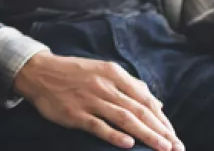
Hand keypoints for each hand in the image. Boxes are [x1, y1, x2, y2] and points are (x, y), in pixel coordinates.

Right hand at [14, 51, 181, 149]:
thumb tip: (157, 103)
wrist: (37, 72)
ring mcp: (89, 99)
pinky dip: (114, 135)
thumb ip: (130, 85)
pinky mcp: (74, 113)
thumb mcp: (102, 70)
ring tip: (162, 148)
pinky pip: (98, 126)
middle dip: (161, 131)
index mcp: (113, 73)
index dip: (162, 119)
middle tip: (176, 147)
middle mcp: (104, 85)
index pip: (145, 99)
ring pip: (124, 118)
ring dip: (146, 135)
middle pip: (139, 110)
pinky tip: (129, 145)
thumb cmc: (73, 72)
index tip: (174, 135)